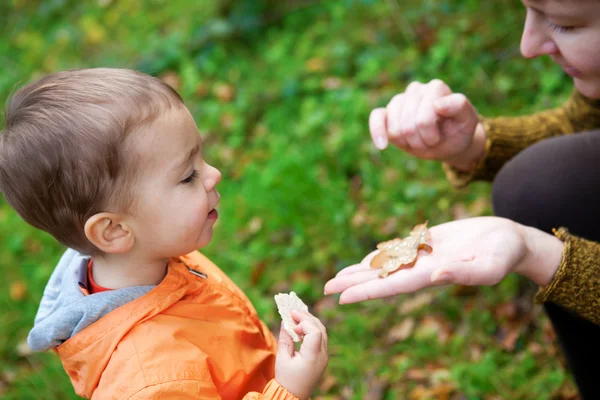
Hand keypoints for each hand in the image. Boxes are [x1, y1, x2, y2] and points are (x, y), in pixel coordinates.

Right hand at [275, 310, 327, 399]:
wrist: (293, 396)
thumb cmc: (286, 379)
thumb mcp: (282, 358)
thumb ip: (285, 338)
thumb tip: (286, 321)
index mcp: (313, 357)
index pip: (314, 332)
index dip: (304, 322)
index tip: (291, 318)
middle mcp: (322, 355)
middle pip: (320, 328)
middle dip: (307, 317)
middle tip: (293, 311)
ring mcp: (324, 356)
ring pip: (322, 332)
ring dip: (310, 322)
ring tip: (297, 316)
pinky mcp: (322, 357)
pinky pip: (320, 338)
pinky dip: (312, 329)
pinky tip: (301, 327)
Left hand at [324, 217, 563, 303]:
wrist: (509, 239)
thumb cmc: (504, 253)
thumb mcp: (490, 264)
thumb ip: (464, 273)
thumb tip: (436, 276)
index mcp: (433, 275)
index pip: (392, 287)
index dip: (367, 292)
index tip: (343, 298)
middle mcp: (422, 269)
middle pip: (381, 279)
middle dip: (353, 283)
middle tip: (325, 289)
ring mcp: (422, 257)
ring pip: (384, 265)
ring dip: (360, 272)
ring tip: (336, 278)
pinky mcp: (426, 244)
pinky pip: (397, 251)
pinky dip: (378, 257)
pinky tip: (363, 261)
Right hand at [369, 79, 484, 170]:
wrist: (449, 141)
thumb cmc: (458, 130)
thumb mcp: (468, 121)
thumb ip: (459, 106)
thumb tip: (437, 104)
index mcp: (436, 88)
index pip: (424, 118)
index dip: (431, 135)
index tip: (442, 137)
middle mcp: (416, 90)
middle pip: (408, 126)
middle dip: (420, 141)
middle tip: (432, 140)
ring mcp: (399, 100)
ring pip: (394, 128)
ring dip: (408, 142)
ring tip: (421, 140)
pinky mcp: (386, 113)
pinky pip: (376, 117)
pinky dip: (377, 131)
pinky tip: (383, 145)